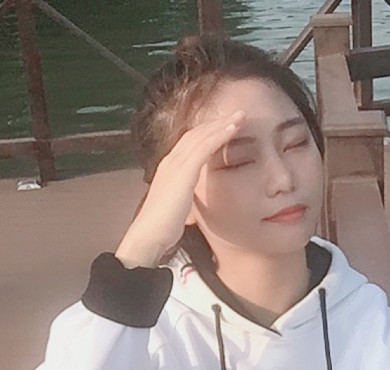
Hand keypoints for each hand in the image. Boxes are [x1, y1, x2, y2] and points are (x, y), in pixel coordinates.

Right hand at [115, 110, 245, 267]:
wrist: (149, 235)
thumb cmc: (163, 227)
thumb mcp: (178, 207)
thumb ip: (185, 198)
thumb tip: (191, 204)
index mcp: (170, 169)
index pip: (190, 143)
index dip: (208, 133)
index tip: (226, 128)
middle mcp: (171, 161)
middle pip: (196, 134)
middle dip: (217, 123)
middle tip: (238, 114)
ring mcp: (176, 164)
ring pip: (201, 136)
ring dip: (222, 124)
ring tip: (240, 116)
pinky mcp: (183, 172)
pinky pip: (204, 147)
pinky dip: (219, 135)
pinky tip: (233, 129)